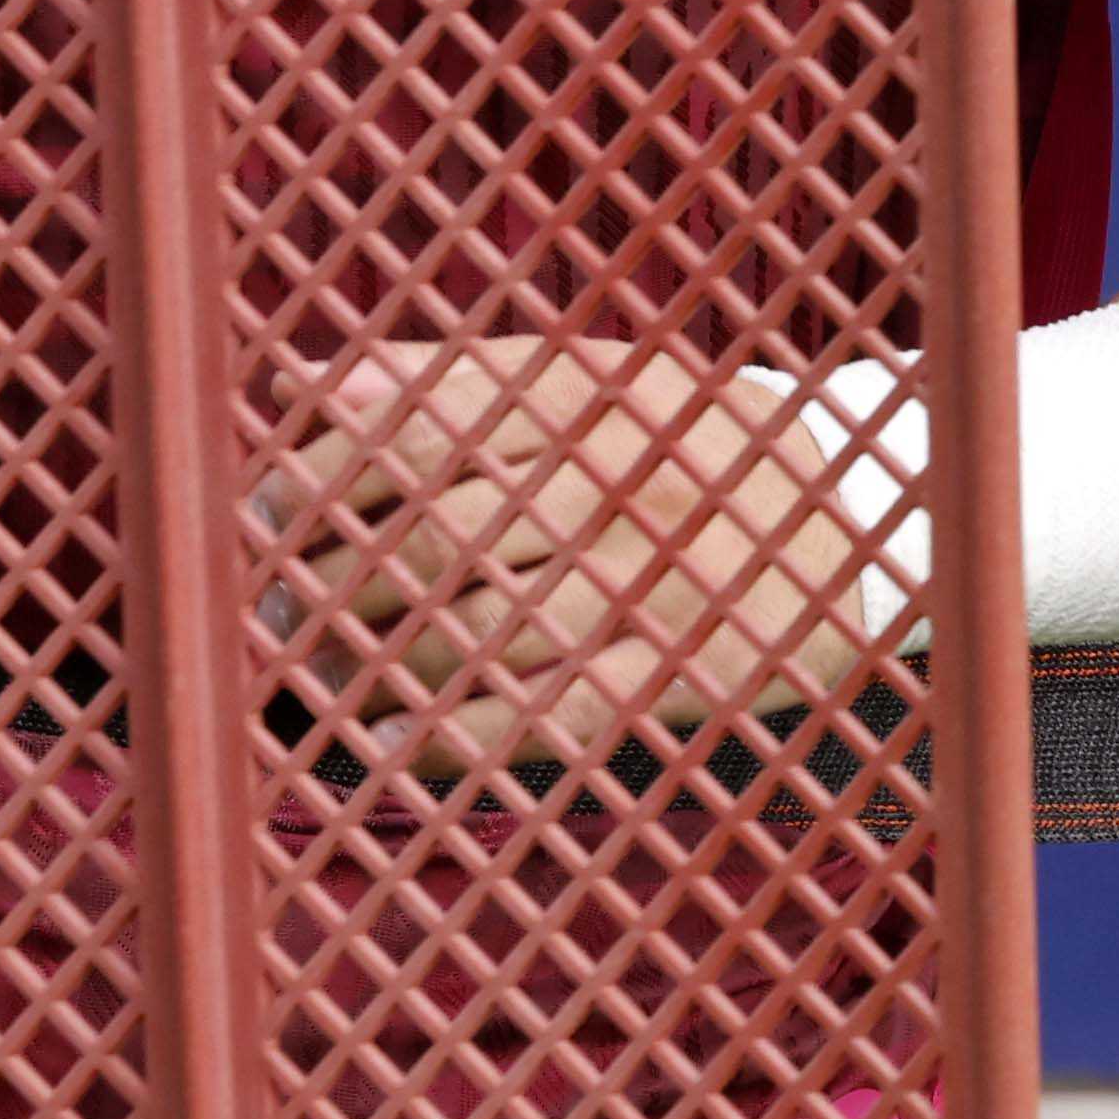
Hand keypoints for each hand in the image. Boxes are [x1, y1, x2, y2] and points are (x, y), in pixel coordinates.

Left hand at [251, 344, 889, 775]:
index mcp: (592, 396)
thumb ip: (453, 376)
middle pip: (437, 532)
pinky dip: (458, 734)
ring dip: (374, 660)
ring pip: (480, 627)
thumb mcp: (594, 378)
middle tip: (265, 605)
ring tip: (308, 675)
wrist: (863, 513)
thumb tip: (306, 382)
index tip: (255, 507)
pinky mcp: (678, 670)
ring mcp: (649, 581)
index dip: (325, 475)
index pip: (426, 430)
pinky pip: (549, 712)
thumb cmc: (690, 443)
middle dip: (333, 576)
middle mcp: (618, 480)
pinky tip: (386, 742)